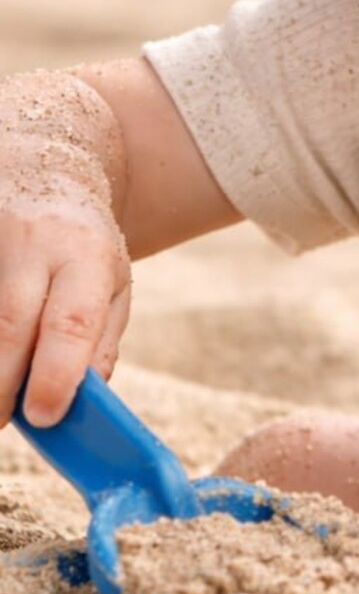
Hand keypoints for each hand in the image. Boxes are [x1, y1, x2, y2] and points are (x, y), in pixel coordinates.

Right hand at [0, 198, 129, 428]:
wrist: (46, 173)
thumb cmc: (84, 248)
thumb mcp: (113, 285)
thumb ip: (98, 343)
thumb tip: (78, 402)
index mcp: (86, 256)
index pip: (71, 321)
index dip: (55, 375)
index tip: (44, 417)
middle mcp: (34, 243)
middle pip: (10, 323)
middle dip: (1, 385)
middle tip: (1, 420)